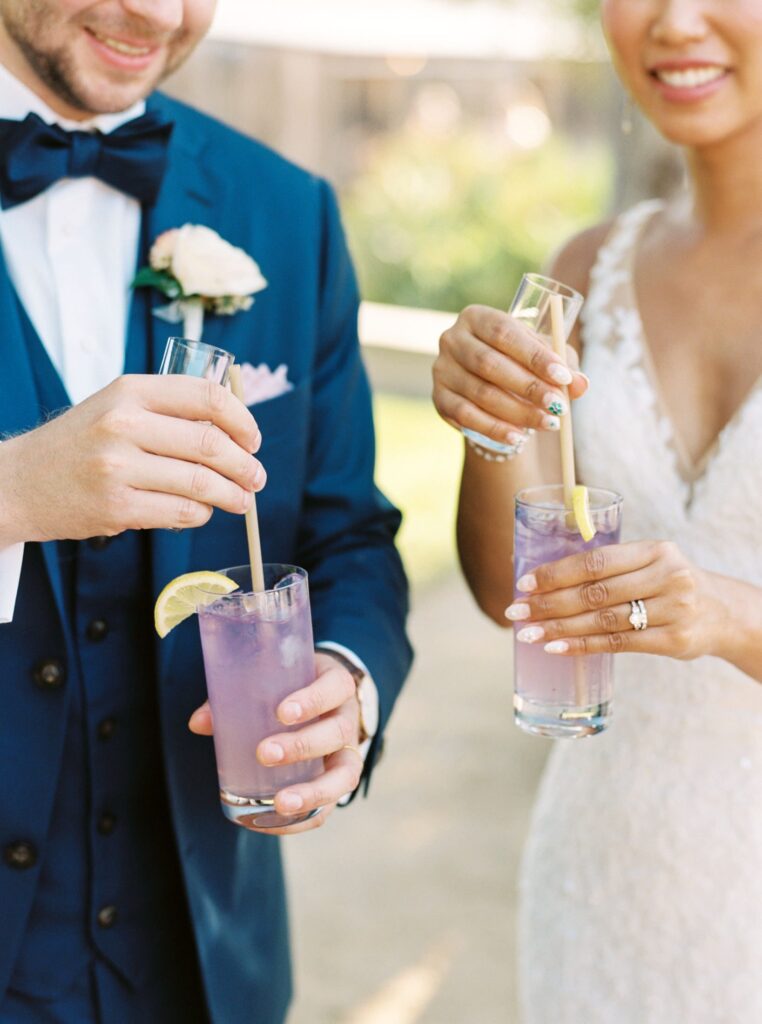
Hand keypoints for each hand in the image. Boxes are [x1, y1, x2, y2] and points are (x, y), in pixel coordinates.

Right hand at [0, 374, 264, 544]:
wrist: (21, 482)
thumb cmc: (80, 443)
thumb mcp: (117, 406)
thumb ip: (169, 410)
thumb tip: (235, 430)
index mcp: (131, 391)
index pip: (207, 397)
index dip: (243, 420)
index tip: (253, 439)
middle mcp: (124, 424)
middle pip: (211, 444)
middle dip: (245, 465)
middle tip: (257, 477)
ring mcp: (118, 467)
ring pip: (201, 483)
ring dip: (232, 495)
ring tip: (242, 500)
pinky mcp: (116, 507)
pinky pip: (180, 513)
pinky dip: (201, 514)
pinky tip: (203, 512)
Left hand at [188, 651, 362, 834]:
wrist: (323, 701)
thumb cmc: (292, 687)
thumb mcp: (274, 679)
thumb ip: (237, 696)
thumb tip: (198, 723)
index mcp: (336, 686)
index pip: (335, 688)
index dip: (313, 700)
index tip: (282, 712)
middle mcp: (348, 719)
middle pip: (337, 733)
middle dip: (303, 746)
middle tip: (265, 753)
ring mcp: (348, 753)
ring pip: (344, 775)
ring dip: (313, 791)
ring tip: (280, 803)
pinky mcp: (338, 782)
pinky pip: (330, 806)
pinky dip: (304, 818)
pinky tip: (273, 822)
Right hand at [432, 305, 588, 446]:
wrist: (487, 385)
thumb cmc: (519, 362)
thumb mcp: (543, 358)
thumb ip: (563, 366)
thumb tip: (581, 384)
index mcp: (477, 317)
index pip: (504, 332)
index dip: (535, 355)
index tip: (563, 377)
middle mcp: (452, 339)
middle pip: (489, 364)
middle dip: (528, 387)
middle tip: (559, 406)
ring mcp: (441, 370)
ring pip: (481, 394)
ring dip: (518, 412)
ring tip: (549, 423)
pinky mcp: (439, 399)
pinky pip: (467, 417)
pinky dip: (495, 429)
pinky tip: (520, 436)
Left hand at [506, 541, 719, 659]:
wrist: (722, 614)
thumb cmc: (668, 585)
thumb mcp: (650, 564)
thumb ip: (609, 568)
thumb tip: (543, 579)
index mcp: (655, 550)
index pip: (596, 560)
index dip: (557, 572)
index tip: (525, 584)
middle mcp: (667, 576)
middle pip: (595, 591)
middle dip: (549, 603)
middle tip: (516, 611)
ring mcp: (673, 609)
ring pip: (603, 620)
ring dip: (559, 627)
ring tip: (528, 633)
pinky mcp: (674, 640)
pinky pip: (618, 644)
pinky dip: (583, 645)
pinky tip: (557, 647)